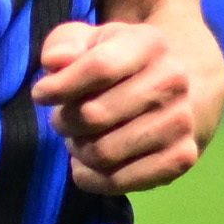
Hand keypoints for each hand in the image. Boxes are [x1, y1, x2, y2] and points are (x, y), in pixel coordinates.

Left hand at [31, 16, 217, 194]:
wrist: (176, 89)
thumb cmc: (120, 63)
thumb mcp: (92, 41)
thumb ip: (65, 43)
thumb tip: (54, 63)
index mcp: (150, 44)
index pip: (98, 67)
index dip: (60, 86)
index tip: (41, 95)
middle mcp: (172, 81)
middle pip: (95, 115)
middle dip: (64, 121)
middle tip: (61, 120)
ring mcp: (181, 122)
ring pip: (104, 152)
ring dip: (77, 149)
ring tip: (77, 138)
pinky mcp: (182, 158)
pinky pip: (121, 182)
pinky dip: (91, 178)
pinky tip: (84, 164)